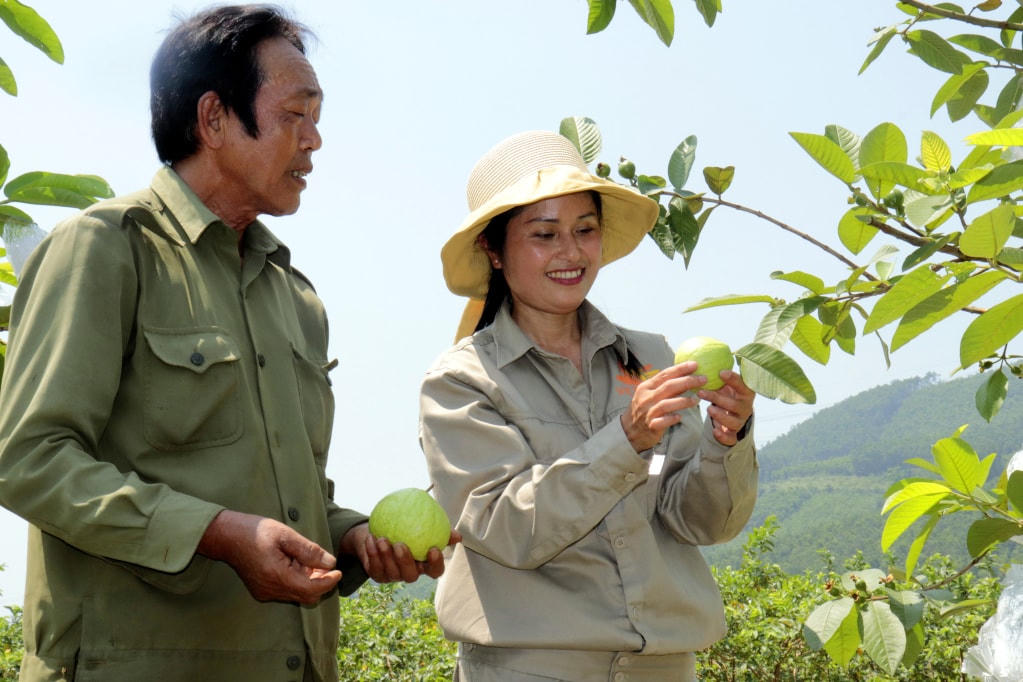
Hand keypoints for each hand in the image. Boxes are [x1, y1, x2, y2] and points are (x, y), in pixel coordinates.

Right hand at [198, 509, 341, 604]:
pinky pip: (286, 591)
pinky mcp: (261, 590)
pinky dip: (297, 581)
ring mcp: (265, 592)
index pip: (311, 590)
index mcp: (277, 576)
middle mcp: (271, 590)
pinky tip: (296, 564)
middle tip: (327, 565)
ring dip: (308, 581)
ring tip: (310, 560)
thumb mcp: (286, 535)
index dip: (329, 582)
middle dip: (320, 582)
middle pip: (306, 596)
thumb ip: (309, 550)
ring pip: (296, 594)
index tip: (339, 571)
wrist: (227, 536)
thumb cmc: (256, 531)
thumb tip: (330, 563)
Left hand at [340, 522, 460, 582]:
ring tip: (381, 538)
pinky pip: (374, 567)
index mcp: (425, 566)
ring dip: (385, 556)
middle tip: (399, 544)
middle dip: (405, 561)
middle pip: (410, 575)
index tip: (433, 549)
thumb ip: (441, 530)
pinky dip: (372, 553)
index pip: (435, 571)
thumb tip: (458, 536)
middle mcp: (410, 573)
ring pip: (390, 572)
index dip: (436, 564)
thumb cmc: (410, 527)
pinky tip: (371, 539)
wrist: (383, 530)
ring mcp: (393, 576)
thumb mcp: (426, 526)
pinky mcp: (378, 575)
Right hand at [620, 361, 702, 451]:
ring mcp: (647, 412)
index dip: (680, 369)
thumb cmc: (643, 409)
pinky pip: (661, 422)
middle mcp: (646, 398)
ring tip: (696, 400)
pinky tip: (680, 417)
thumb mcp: (649, 394)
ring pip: (666, 404)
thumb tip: (686, 377)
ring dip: (683, 401)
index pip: (665, 374)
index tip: (695, 364)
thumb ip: (664, 387)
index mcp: (646, 387)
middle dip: (687, 381)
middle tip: (703, 379)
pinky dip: (671, 419)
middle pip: (668, 386)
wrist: (629, 430)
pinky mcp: (650, 426)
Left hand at [698, 369, 755, 445]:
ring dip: (720, 415)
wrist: (734, 416)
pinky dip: (724, 436)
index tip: (720, 372)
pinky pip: (731, 438)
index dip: (733, 379)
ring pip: (733, 421)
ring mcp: (740, 422)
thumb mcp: (727, 385)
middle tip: (702, 392)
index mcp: (746, 393)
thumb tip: (702, 358)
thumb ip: (720, 377)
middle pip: (735, 404)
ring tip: (709, 409)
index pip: (743, 385)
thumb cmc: (728, 395)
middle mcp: (745, 408)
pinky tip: (715, 431)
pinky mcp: (734, 435)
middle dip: (717, 398)